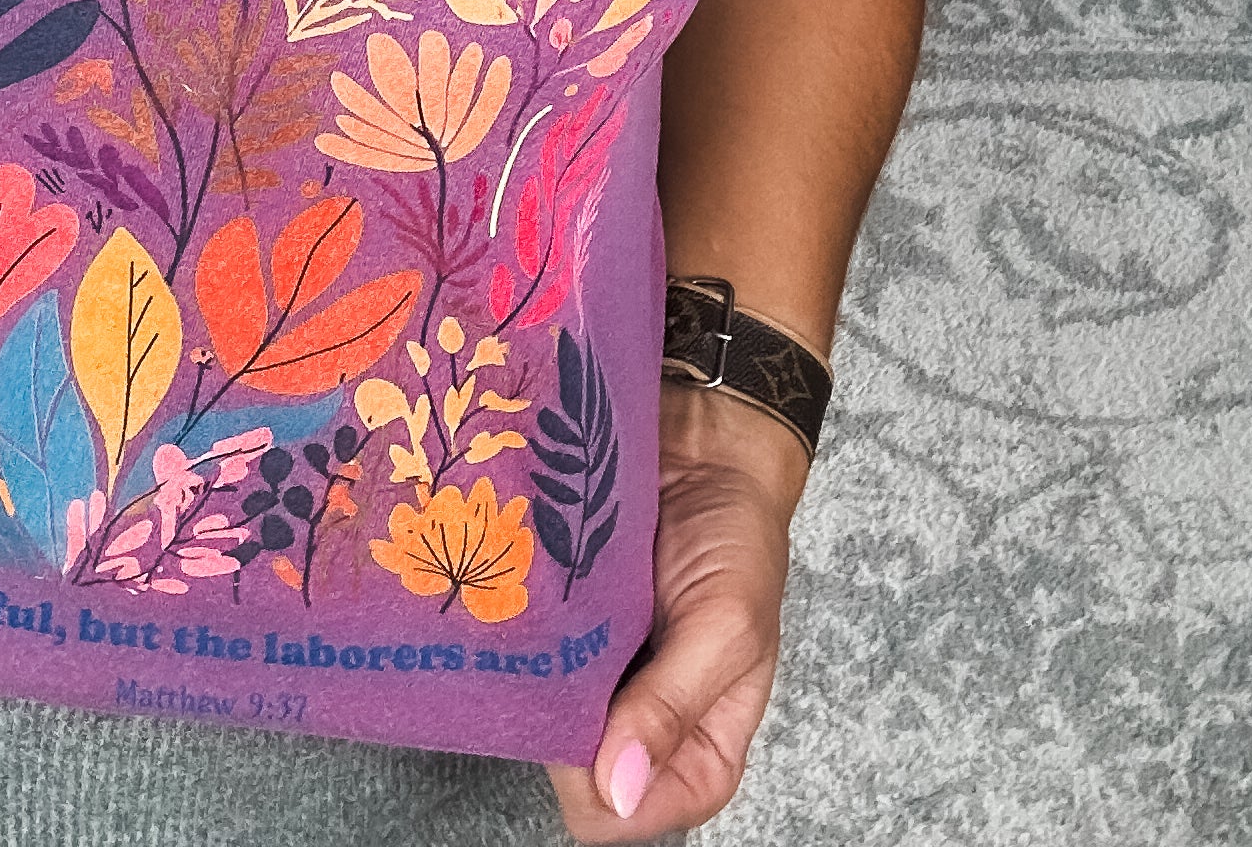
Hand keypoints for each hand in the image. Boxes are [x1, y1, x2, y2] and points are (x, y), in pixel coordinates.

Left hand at [546, 389, 805, 840]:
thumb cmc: (737, 535)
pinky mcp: (561, 623)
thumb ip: (673, 706)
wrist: (705, 442)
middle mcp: (636, 723)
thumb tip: (620, 792)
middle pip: (568, 768)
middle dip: (555, 717)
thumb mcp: (728, 625)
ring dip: (529, 667)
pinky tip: (517, 590)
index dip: (593, 779)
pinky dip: (514, 625)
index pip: (622, 816)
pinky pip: (519, 647)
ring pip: (536, 708)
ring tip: (537, 612)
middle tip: (561, 645)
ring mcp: (592, 673)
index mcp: (696, 749)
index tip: (586, 710)